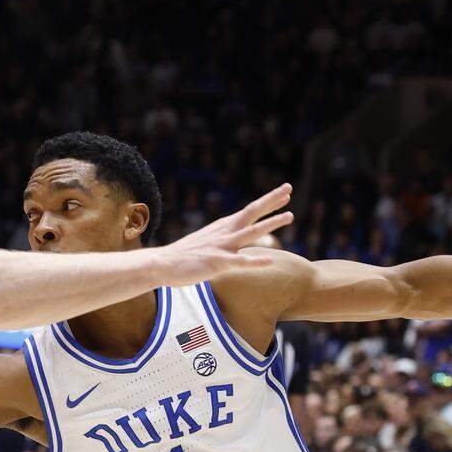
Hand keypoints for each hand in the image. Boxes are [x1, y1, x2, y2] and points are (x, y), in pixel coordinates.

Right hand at [155, 183, 293, 285]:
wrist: (161, 264)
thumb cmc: (183, 256)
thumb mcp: (206, 243)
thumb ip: (221, 240)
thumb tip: (230, 239)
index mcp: (223, 227)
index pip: (250, 211)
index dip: (268, 202)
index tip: (284, 192)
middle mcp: (225, 233)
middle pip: (252, 213)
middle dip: (272, 201)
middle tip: (289, 188)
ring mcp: (222, 246)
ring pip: (251, 233)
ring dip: (271, 224)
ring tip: (290, 216)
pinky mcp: (217, 262)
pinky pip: (240, 262)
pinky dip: (255, 261)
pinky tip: (270, 260)